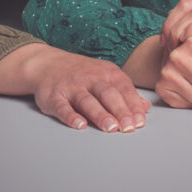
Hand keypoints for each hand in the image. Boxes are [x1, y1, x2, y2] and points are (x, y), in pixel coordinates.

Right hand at [0, 44, 149, 131]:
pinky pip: (62, 106)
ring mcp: (71, 86)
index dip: (132, 105)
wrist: (47, 64)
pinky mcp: (54, 96)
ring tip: (110, 127)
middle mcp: (90, 77)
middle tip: (128, 127)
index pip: (123, 88)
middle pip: (107, 94)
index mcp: (106, 72)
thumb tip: (144, 108)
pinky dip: (70, 116)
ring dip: (99, 114)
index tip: (139, 122)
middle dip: (119, 110)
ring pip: (87, 100)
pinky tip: (79, 125)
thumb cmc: (81, 74)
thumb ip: (124, 93)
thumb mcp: (105, 76)